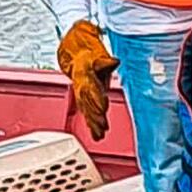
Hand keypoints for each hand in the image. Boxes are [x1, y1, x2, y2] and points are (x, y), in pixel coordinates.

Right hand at [55, 21, 117, 137]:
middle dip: (95, 116)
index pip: (91, 90)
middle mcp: (82, 88)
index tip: (103, 109)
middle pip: (88, 104)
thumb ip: (106, 61)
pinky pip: (88, 114)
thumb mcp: (98, 56)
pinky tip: (97, 134)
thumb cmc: (90, 58)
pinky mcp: (85, 101)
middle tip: (102, 127)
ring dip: (93, 124)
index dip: (96, 100)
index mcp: (85, 76)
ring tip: (100, 135)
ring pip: (87, 112)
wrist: (77, 58)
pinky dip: (92, 125)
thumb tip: (114, 61)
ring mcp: (83, 96)